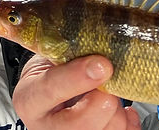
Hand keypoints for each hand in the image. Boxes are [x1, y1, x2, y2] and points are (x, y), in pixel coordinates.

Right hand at [12, 54, 139, 129]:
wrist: (46, 91)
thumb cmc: (49, 71)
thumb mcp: (47, 57)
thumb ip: (65, 52)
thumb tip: (95, 37)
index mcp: (29, 99)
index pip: (51, 89)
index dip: (77, 77)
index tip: (102, 64)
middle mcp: (46, 124)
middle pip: (82, 123)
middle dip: (104, 98)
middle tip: (107, 78)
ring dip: (116, 109)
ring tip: (109, 92)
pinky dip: (129, 121)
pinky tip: (122, 109)